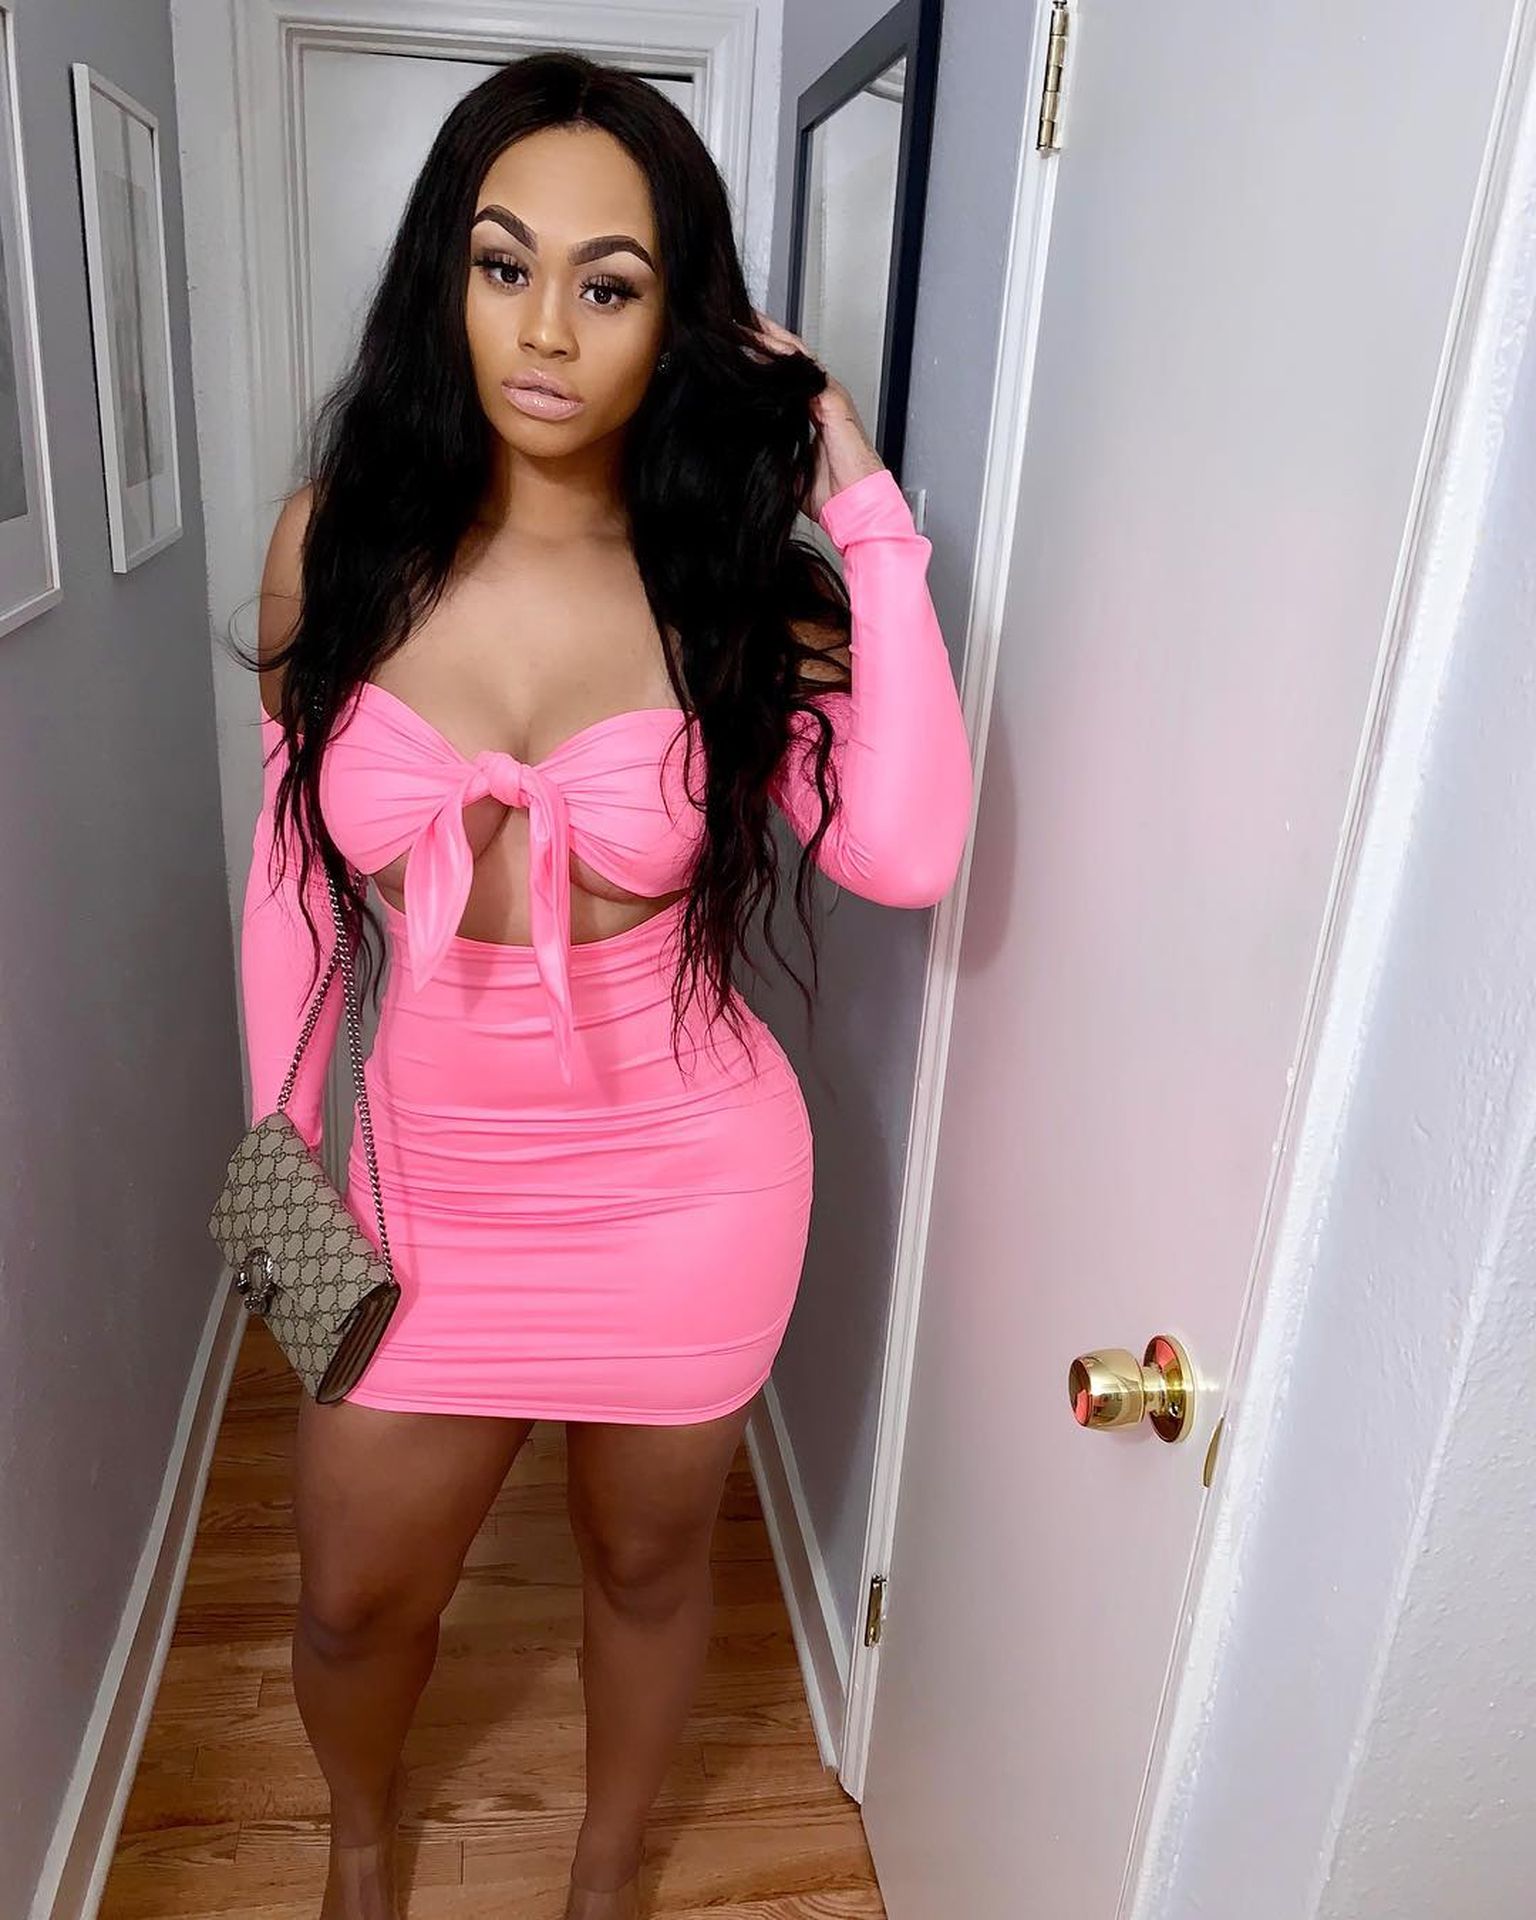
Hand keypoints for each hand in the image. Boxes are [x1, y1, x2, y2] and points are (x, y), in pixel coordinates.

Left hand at [745, 308, 885, 521]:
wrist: (856, 507)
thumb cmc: (833, 494)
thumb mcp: (788, 471)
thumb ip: (771, 452)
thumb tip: (745, 449)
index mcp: (812, 411)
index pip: (784, 374)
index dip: (762, 357)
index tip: (737, 344)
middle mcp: (822, 398)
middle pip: (789, 357)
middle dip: (764, 336)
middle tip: (736, 319)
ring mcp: (829, 396)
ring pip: (796, 356)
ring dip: (770, 338)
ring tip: (744, 322)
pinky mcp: (833, 401)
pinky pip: (805, 370)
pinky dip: (783, 356)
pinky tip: (762, 346)